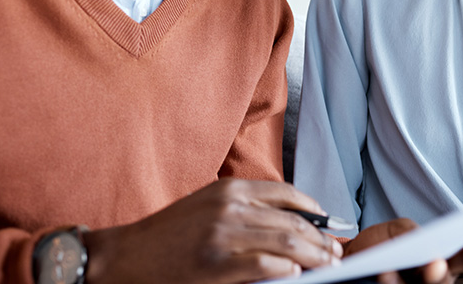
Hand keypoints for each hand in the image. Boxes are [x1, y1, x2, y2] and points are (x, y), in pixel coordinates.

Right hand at [82, 178, 342, 283]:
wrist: (126, 256)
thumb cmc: (168, 234)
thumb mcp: (208, 207)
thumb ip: (246, 210)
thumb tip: (289, 223)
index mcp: (230, 188)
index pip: (286, 194)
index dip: (313, 210)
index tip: (328, 224)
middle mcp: (230, 206)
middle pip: (292, 220)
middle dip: (320, 237)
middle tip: (336, 251)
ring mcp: (224, 234)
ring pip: (286, 241)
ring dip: (313, 255)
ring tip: (327, 264)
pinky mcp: (216, 263)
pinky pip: (265, 265)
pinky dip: (286, 270)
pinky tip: (296, 274)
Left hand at [345, 218, 462, 283]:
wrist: (351, 259)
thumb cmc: (381, 245)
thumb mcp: (395, 231)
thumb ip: (408, 232)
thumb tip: (417, 238)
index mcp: (444, 260)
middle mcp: (434, 281)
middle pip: (445, 282)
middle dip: (440, 275)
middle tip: (437, 264)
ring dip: (419, 282)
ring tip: (406, 269)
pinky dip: (391, 283)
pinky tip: (384, 273)